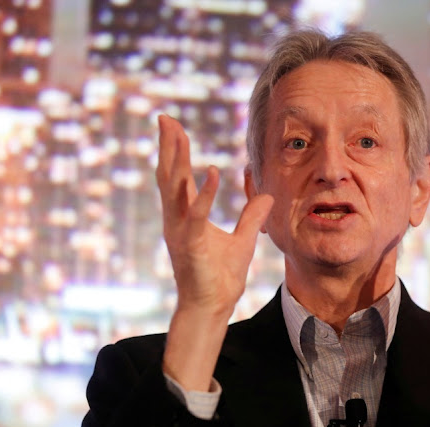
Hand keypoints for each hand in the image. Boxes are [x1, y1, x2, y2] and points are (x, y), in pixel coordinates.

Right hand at [156, 115, 272, 389]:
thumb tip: (265, 194)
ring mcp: (181, 231)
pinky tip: (209, 172)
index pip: (178, 176)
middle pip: (169, 175)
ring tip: (178, 133)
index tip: (174, 126)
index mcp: (186, 216)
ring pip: (174, 188)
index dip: (176, 151)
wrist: (213, 306)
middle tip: (165, 117)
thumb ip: (252, 215)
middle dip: (168, 146)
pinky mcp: (190, 244)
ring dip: (177, 159)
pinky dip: (202, 193)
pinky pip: (196, 214)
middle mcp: (177, 220)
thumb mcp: (243, 238)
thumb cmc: (221, 276)